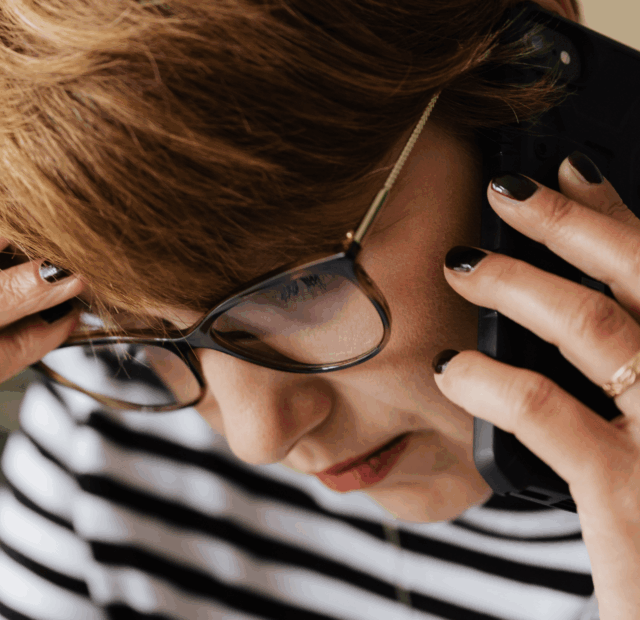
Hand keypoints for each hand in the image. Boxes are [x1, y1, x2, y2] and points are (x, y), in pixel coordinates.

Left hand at [433, 152, 639, 619]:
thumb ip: (635, 374)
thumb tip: (588, 316)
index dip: (617, 214)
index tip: (570, 171)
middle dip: (571, 221)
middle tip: (506, 188)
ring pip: (595, 328)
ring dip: (520, 285)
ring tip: (463, 265)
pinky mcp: (631, 494)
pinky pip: (550, 412)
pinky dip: (494, 379)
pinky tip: (453, 367)